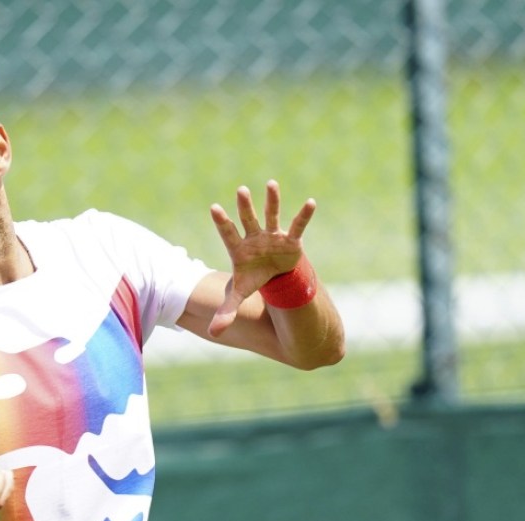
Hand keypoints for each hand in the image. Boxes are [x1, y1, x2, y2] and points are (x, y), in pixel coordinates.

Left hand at [207, 180, 315, 335]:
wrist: (274, 278)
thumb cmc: (253, 280)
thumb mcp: (239, 296)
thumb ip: (226, 311)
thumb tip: (213, 333)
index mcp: (239, 249)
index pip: (228, 234)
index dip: (222, 222)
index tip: (214, 208)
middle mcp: (254, 238)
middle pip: (248, 220)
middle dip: (245, 207)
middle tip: (241, 190)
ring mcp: (272, 236)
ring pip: (271, 215)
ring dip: (272, 201)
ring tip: (271, 184)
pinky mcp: (290, 239)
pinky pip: (298, 225)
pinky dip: (304, 215)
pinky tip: (311, 202)